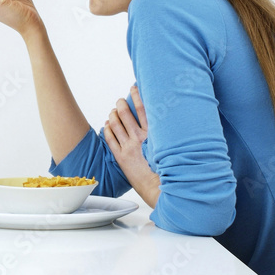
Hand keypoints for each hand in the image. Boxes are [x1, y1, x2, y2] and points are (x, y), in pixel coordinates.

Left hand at [104, 85, 159, 207]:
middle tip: (120, 101)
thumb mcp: (167, 146)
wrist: (158, 187)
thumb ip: (162, 132)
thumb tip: (162, 119)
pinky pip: (110, 138)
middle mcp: (139, 138)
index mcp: (152, 134)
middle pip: (125, 114)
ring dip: (113, 114)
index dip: (137, 96)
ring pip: (115, 124)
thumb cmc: (165, 167)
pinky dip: (107, 129)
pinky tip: (107, 125)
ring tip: (113, 111)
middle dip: (120, 104)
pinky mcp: (121, 156)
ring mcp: (128, 147)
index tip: (134, 87)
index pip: (143, 109)